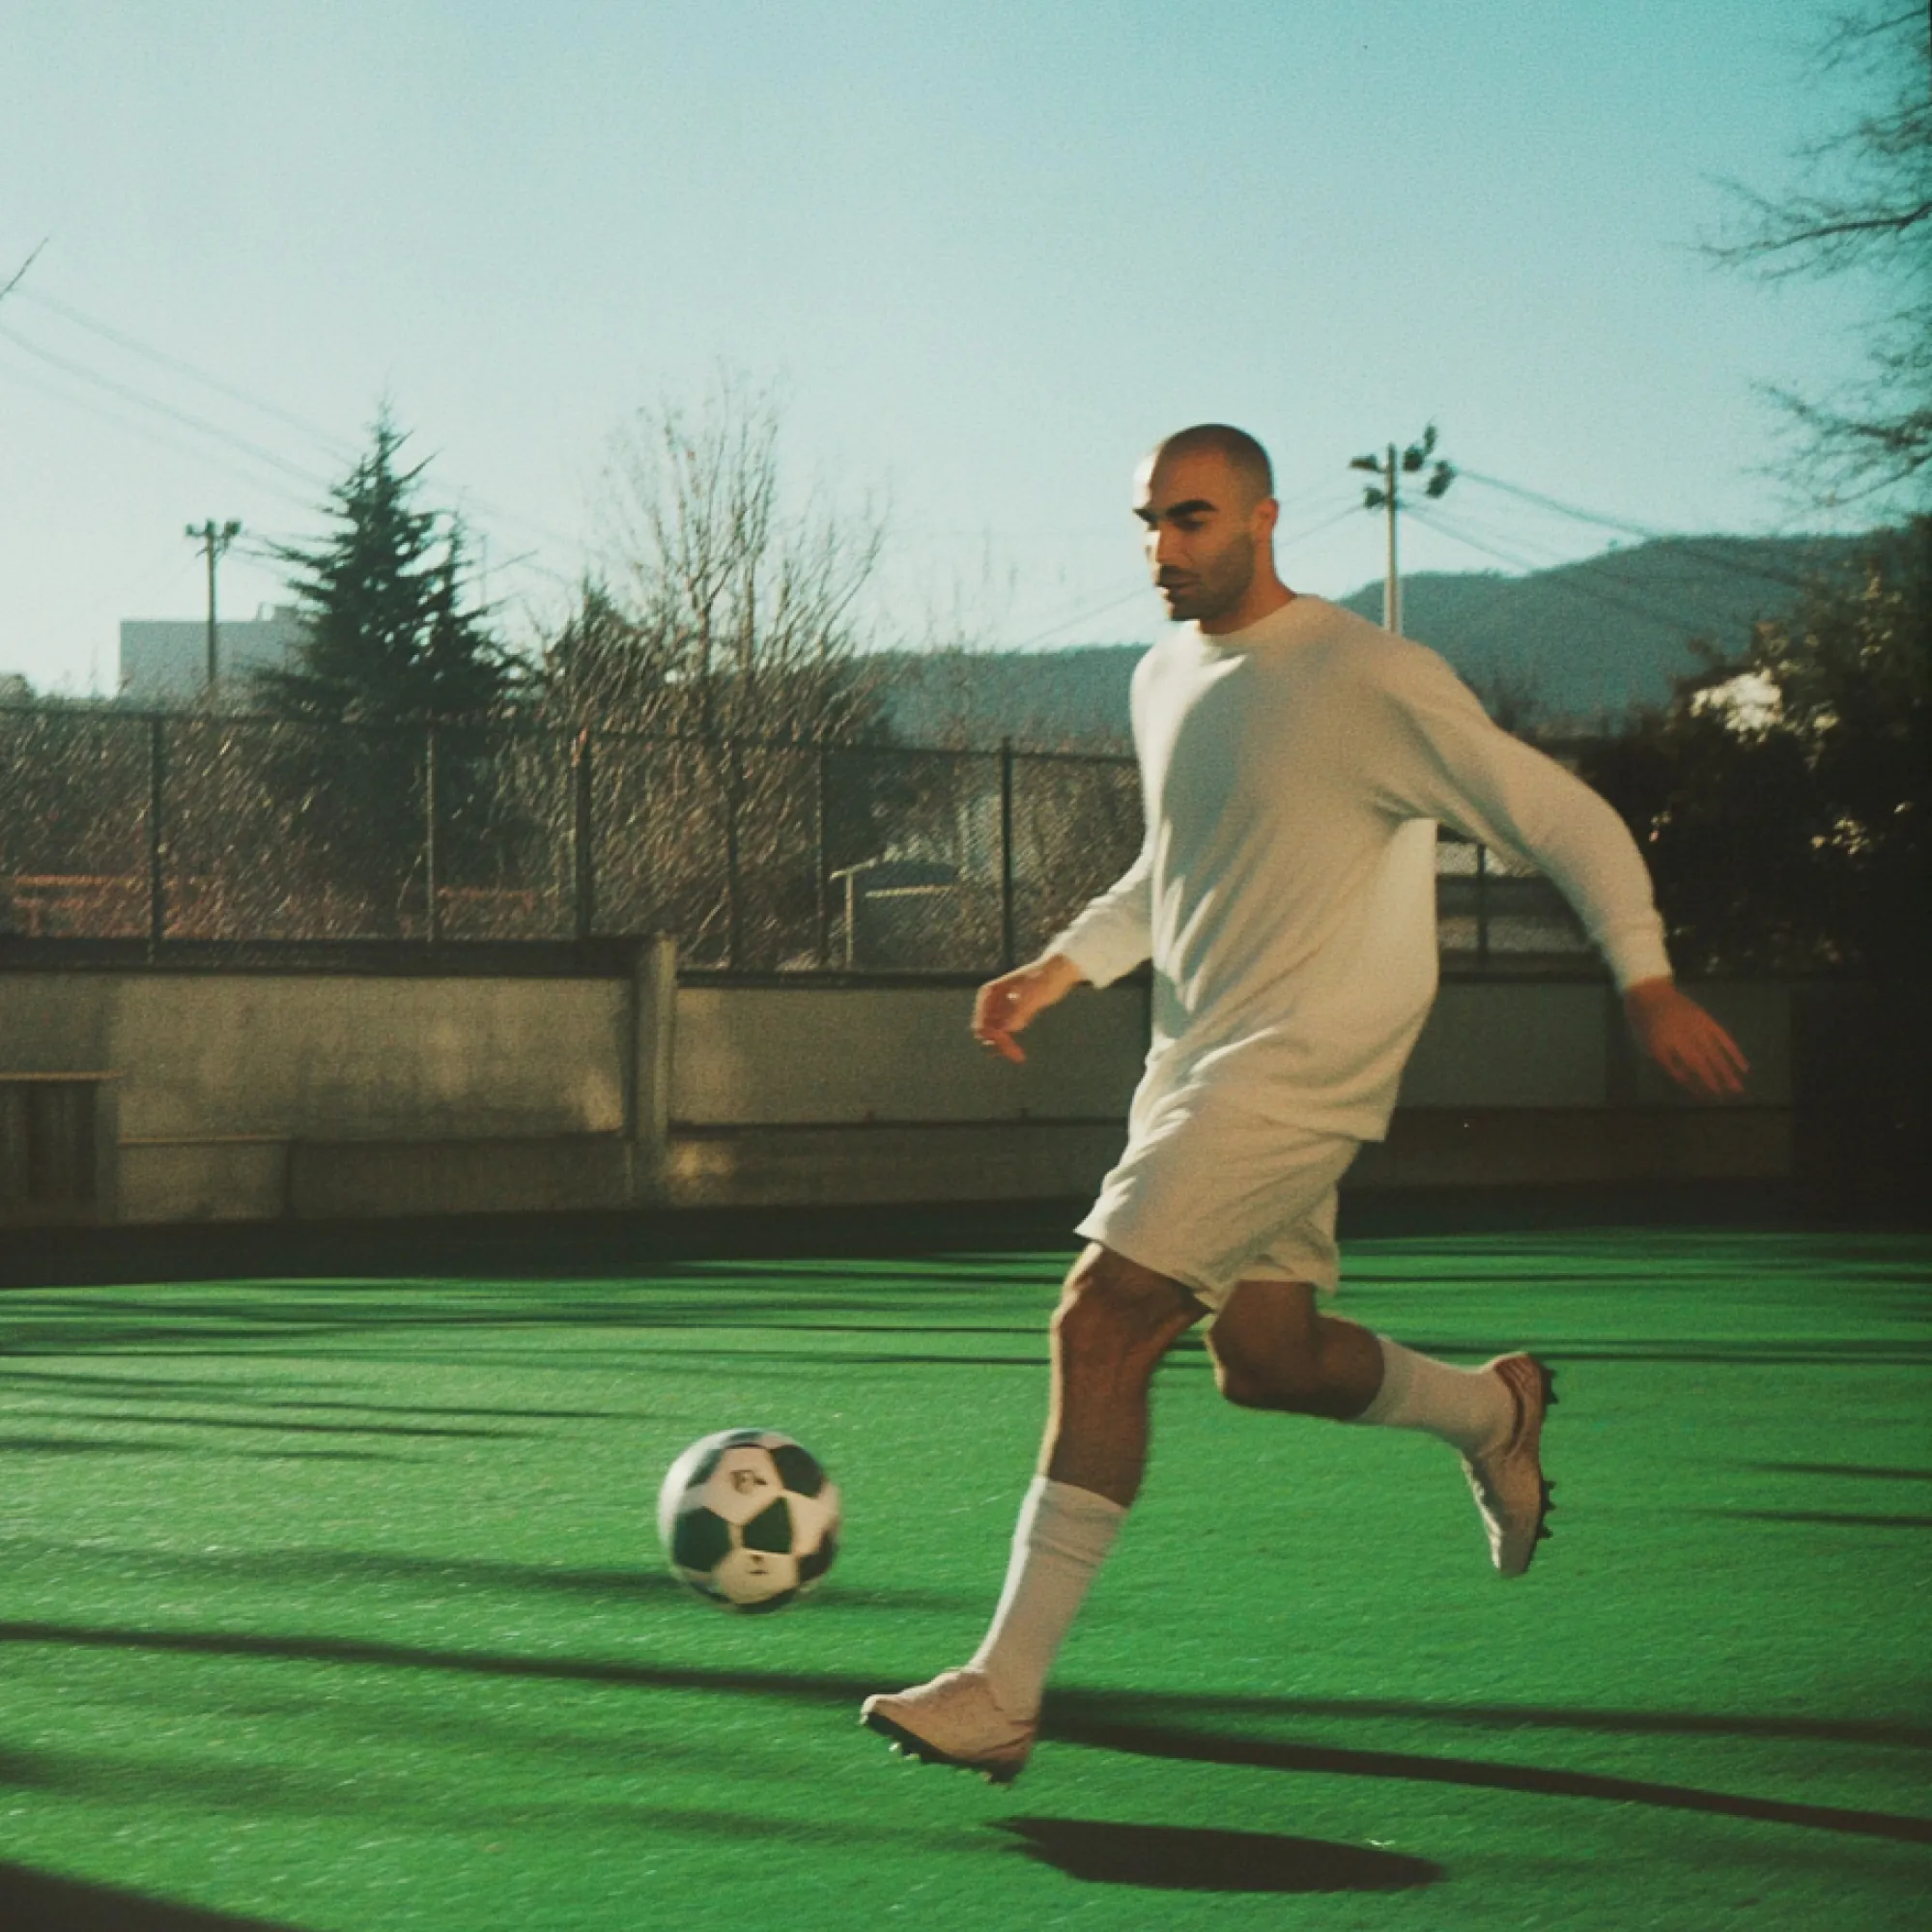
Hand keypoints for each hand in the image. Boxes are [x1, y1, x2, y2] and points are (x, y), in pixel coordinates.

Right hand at [972, 953, 1084, 1063]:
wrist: (1058, 972)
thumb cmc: (1045, 978)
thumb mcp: (1033, 994)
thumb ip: (1020, 1010)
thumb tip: (1007, 1029)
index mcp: (989, 993)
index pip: (982, 1021)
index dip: (992, 1036)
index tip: (1008, 1043)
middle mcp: (991, 1002)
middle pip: (985, 1030)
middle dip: (997, 1044)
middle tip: (1016, 1054)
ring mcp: (1000, 1009)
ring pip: (993, 1035)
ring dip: (1001, 1046)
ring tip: (1018, 1056)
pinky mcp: (1011, 1015)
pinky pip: (1003, 1034)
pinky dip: (1008, 1044)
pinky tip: (1019, 1053)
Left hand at [1623, 978, 1749, 1098]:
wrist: (1649, 992)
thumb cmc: (1644, 1023)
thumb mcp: (1646, 1045)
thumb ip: (1665, 1062)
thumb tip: (1686, 1079)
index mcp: (1662, 1044)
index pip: (1680, 1070)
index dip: (1692, 1084)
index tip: (1703, 1097)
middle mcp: (1681, 1036)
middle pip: (1701, 1063)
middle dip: (1714, 1082)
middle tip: (1725, 1098)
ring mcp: (1696, 1027)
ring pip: (1715, 1053)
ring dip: (1727, 1072)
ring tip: (1737, 1089)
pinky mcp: (1706, 1019)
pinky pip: (1724, 1038)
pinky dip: (1734, 1053)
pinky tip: (1743, 1067)